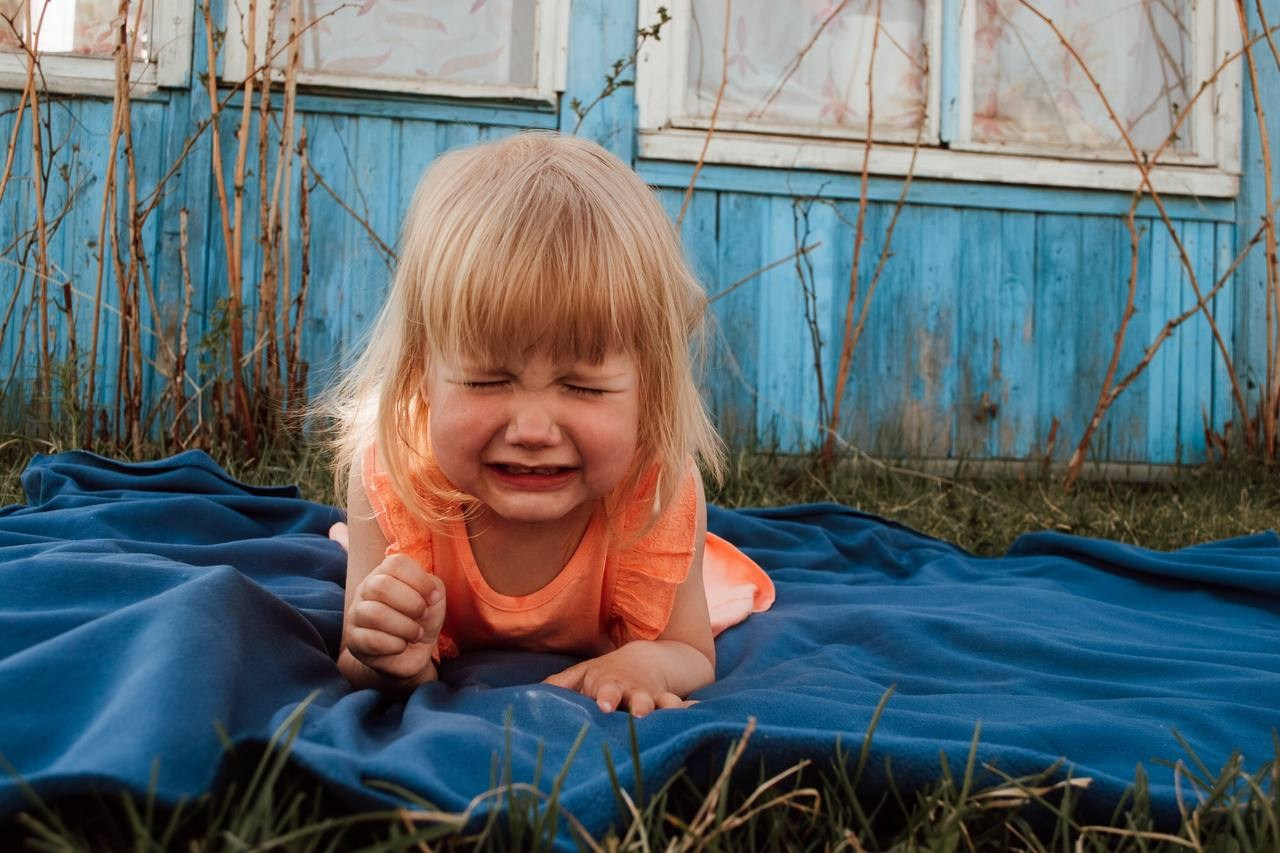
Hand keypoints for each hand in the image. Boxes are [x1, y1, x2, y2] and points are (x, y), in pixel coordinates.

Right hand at [344, 553, 445, 681]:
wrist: (411, 652)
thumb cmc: (421, 619)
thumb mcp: (434, 599)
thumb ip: (433, 587)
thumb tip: (431, 593)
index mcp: (385, 572)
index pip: (396, 564)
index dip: (420, 580)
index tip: (433, 597)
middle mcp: (365, 589)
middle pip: (381, 585)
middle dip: (412, 604)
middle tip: (422, 615)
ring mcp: (356, 614)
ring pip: (375, 614)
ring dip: (406, 627)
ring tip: (416, 634)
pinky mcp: (354, 640)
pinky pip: (372, 640)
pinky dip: (395, 645)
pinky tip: (402, 645)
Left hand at [543, 641, 698, 716]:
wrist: (645, 658)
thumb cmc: (604, 674)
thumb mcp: (580, 675)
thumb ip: (557, 687)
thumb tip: (525, 697)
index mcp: (607, 685)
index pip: (605, 690)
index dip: (605, 697)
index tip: (604, 705)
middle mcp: (631, 691)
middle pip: (635, 697)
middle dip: (637, 705)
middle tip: (638, 713)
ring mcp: (651, 697)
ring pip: (660, 703)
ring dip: (663, 708)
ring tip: (669, 716)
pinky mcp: (668, 702)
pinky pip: (680, 706)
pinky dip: (688, 709)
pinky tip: (696, 711)